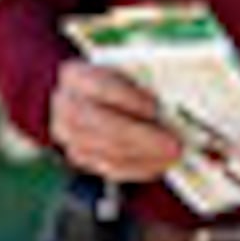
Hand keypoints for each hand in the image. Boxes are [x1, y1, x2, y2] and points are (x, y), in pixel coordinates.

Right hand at [50, 62, 185, 181]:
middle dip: (140, 136)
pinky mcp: (81, 156)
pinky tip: (160, 164)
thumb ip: (147, 83)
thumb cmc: (123, 80)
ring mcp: (69, 135)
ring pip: (106, 151)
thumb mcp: (132, 72)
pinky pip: (110, 168)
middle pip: (100, 124)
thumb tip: (171, 100)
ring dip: (145, 156)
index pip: (99, 86)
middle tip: (173, 144)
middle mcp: (65, 105)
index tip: (154, 107)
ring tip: (173, 154)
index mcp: (76, 75)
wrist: (99, 97)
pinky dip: (140, 168)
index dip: (127, 97)